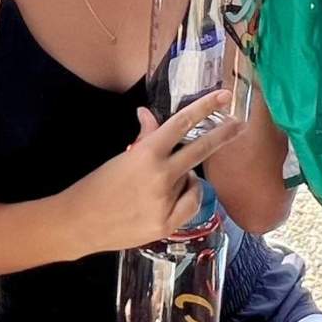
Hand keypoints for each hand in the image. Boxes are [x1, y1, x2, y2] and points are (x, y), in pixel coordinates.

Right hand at [62, 90, 242, 254]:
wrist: (81, 222)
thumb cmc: (98, 186)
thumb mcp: (121, 157)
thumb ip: (144, 139)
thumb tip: (148, 115)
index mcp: (146, 154)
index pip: (181, 124)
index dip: (205, 108)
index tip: (223, 96)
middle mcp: (160, 176)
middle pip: (200, 150)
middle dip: (223, 135)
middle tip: (239, 124)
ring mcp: (166, 202)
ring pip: (192, 180)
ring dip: (184, 178)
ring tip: (160, 185)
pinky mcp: (167, 224)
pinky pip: (191, 204)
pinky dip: (186, 197)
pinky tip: (172, 198)